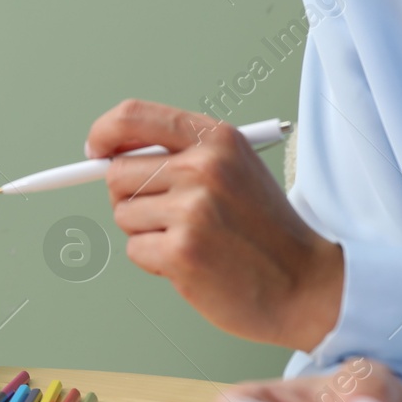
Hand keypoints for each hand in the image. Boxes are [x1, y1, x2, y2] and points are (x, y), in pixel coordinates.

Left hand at [86, 99, 342, 350]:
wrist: (306, 284)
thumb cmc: (264, 229)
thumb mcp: (235, 168)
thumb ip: (180, 153)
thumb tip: (107, 155)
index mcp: (216, 138)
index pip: (133, 116)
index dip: (103, 134)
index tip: (94, 153)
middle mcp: (203, 167)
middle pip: (117, 172)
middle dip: (128, 197)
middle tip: (164, 215)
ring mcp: (192, 210)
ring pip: (122, 214)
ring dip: (145, 232)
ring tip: (191, 239)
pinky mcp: (182, 252)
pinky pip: (134, 249)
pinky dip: (154, 261)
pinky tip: (192, 262)